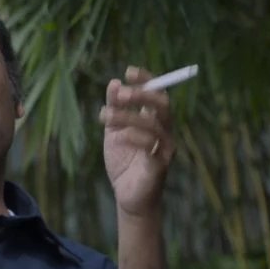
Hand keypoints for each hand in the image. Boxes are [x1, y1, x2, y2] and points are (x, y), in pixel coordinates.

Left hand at [101, 66, 175, 217]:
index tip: (129, 71)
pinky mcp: (159, 166)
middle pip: (162, 105)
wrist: (127, 196)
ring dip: (128, 116)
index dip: (147, 80)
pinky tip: (118, 137)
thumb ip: (115, 107)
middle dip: (142, 95)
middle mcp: (164, 132)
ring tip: (105, 116)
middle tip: (121, 94)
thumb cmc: (124, 162)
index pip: (158, 93)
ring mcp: (164, 149)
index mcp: (155, 121)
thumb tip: (115, 83)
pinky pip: (150, 146)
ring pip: (153, 124)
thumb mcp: (114, 130)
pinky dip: (133, 137)